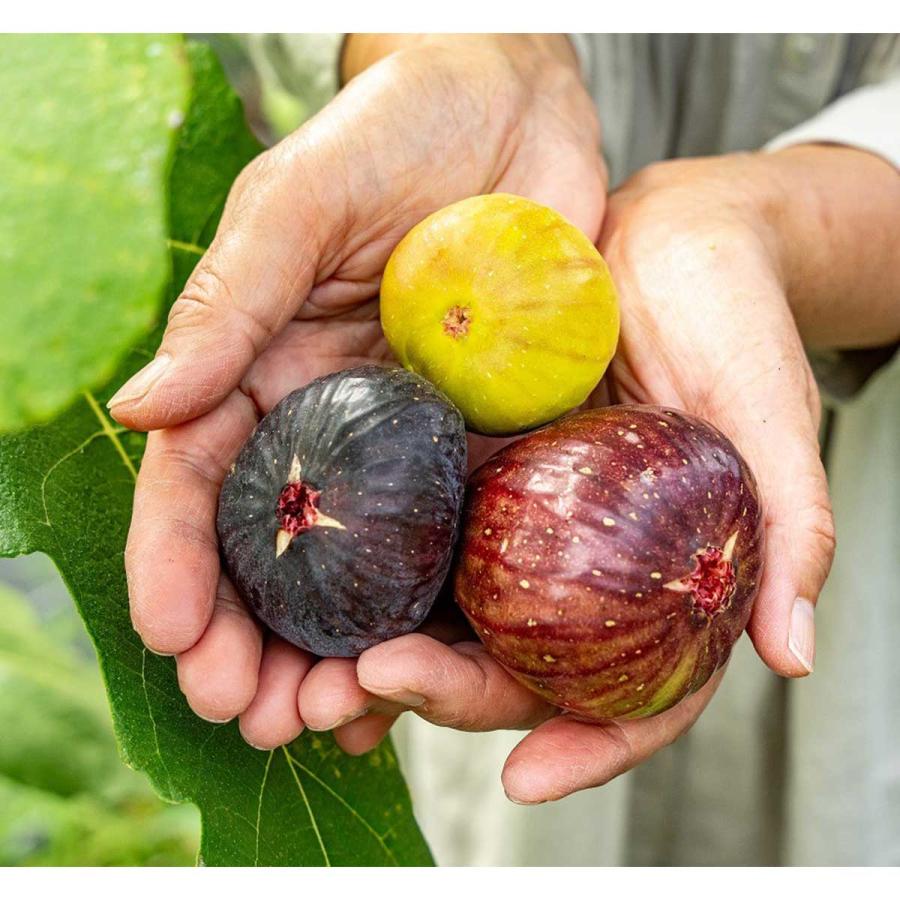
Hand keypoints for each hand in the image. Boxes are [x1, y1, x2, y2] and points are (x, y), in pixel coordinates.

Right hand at [114, 35, 605, 748]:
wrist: (518, 117)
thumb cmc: (399, 131)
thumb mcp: (302, 201)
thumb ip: (232, 301)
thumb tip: (140, 406)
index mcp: (265, 369)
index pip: (202, 481)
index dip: (177, 562)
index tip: (170, 635)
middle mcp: (331, 422)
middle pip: (277, 551)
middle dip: (251, 637)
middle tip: (247, 713)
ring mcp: (411, 444)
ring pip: (362, 571)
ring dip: (336, 652)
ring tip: (323, 721)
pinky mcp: (486, 447)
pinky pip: (456, 544)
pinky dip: (434, 616)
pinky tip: (419, 675)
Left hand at [299, 151, 843, 801]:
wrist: (671, 239)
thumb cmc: (734, 318)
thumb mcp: (768, 410)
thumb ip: (790, 526)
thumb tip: (795, 656)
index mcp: (661, 578)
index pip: (633, 691)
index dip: (588, 743)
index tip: (525, 780)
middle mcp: (585, 565)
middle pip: (521, 663)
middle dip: (449, 694)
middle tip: (374, 689)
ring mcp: (523, 518)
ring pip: (456, 609)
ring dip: (389, 651)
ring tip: (321, 670)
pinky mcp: (473, 464)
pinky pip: (420, 527)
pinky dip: (373, 564)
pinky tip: (318, 585)